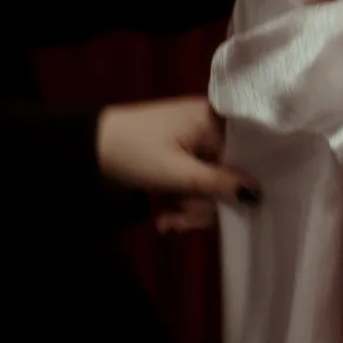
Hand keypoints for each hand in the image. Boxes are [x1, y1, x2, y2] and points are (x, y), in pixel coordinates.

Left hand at [96, 96, 259, 207]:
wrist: (83, 149)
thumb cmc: (134, 153)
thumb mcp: (177, 173)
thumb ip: (219, 183)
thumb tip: (258, 194)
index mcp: (215, 120)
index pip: (245, 157)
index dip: (237, 188)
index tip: (224, 212)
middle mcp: (209, 128)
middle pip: (226, 175)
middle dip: (204, 204)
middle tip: (181, 221)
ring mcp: (192, 144)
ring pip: (208, 185)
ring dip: (189, 209)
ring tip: (166, 222)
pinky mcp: (177, 159)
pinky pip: (192, 184)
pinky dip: (179, 202)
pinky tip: (163, 217)